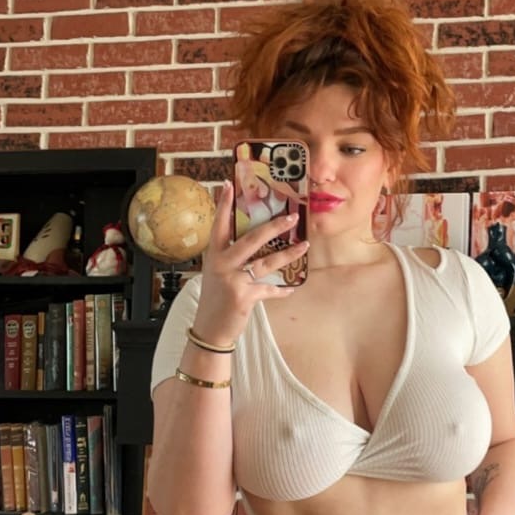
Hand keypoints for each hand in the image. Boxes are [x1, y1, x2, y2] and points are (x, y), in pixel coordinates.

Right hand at [195, 180, 307, 343]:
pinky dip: (281, 290)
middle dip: (274, 226)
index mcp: (214, 255)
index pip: (219, 224)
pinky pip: (269, 289)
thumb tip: (255, 242)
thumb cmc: (216, 299)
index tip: (229, 184)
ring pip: (267, 263)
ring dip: (288, 254)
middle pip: (251, 239)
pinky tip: (290, 289)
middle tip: (292, 217)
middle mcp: (222, 264)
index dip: (224, 205)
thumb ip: (232, 258)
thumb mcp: (218, 273)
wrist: (210, 329)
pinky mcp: (244, 296)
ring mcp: (233, 280)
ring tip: (304, 246)